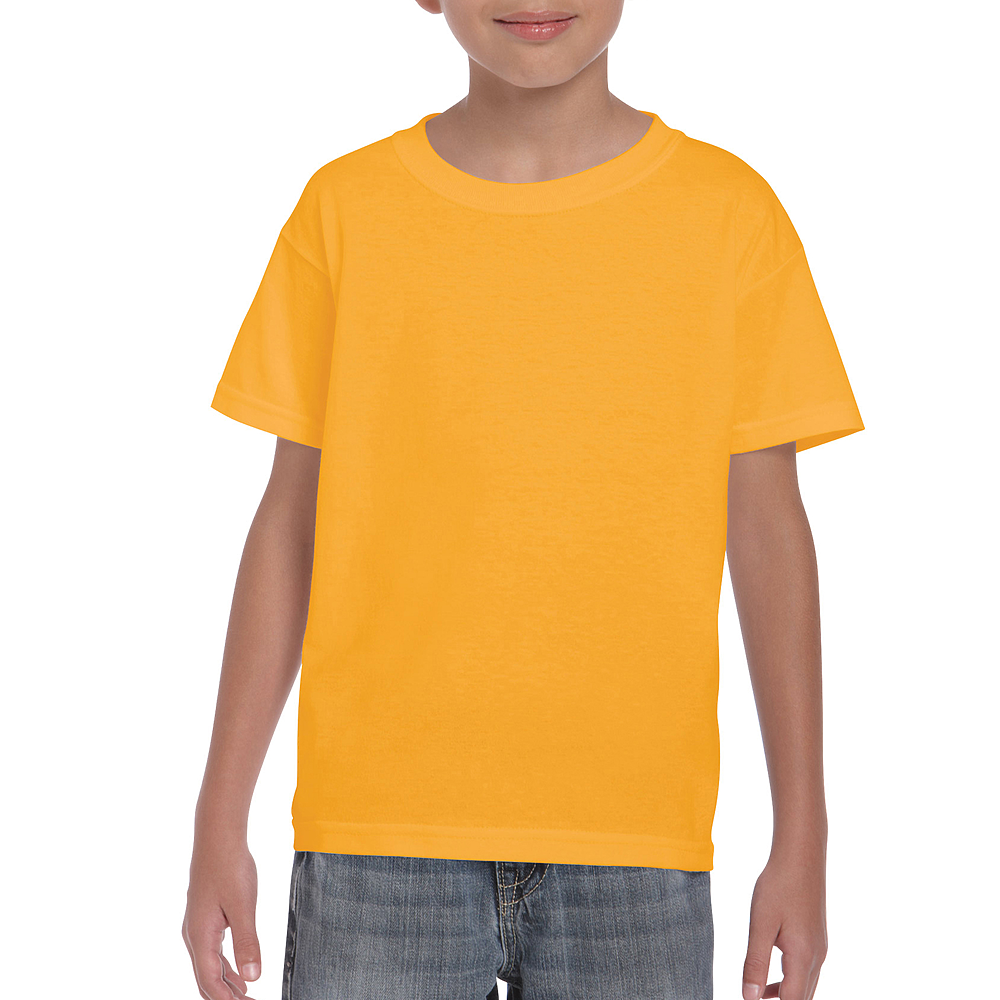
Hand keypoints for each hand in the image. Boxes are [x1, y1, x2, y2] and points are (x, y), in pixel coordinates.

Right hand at [182, 835, 261, 998]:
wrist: (218, 837)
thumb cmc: (230, 867)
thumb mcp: (243, 906)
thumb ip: (247, 942)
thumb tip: (253, 977)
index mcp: (201, 936)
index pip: (210, 981)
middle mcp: (194, 935)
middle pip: (207, 979)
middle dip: (226, 997)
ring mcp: (198, 926)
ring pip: (209, 966)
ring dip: (226, 984)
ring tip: (246, 997)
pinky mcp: (206, 917)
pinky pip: (212, 952)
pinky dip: (225, 967)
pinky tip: (239, 972)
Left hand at [742, 850, 827, 999]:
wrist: (800, 857)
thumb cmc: (779, 886)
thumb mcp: (761, 924)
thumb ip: (755, 962)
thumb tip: (749, 997)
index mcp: (803, 958)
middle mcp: (816, 958)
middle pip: (801, 998)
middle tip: (755, 998)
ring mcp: (819, 949)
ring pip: (804, 986)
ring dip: (784, 996)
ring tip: (759, 996)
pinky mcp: (815, 939)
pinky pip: (805, 971)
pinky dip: (789, 981)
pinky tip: (771, 977)